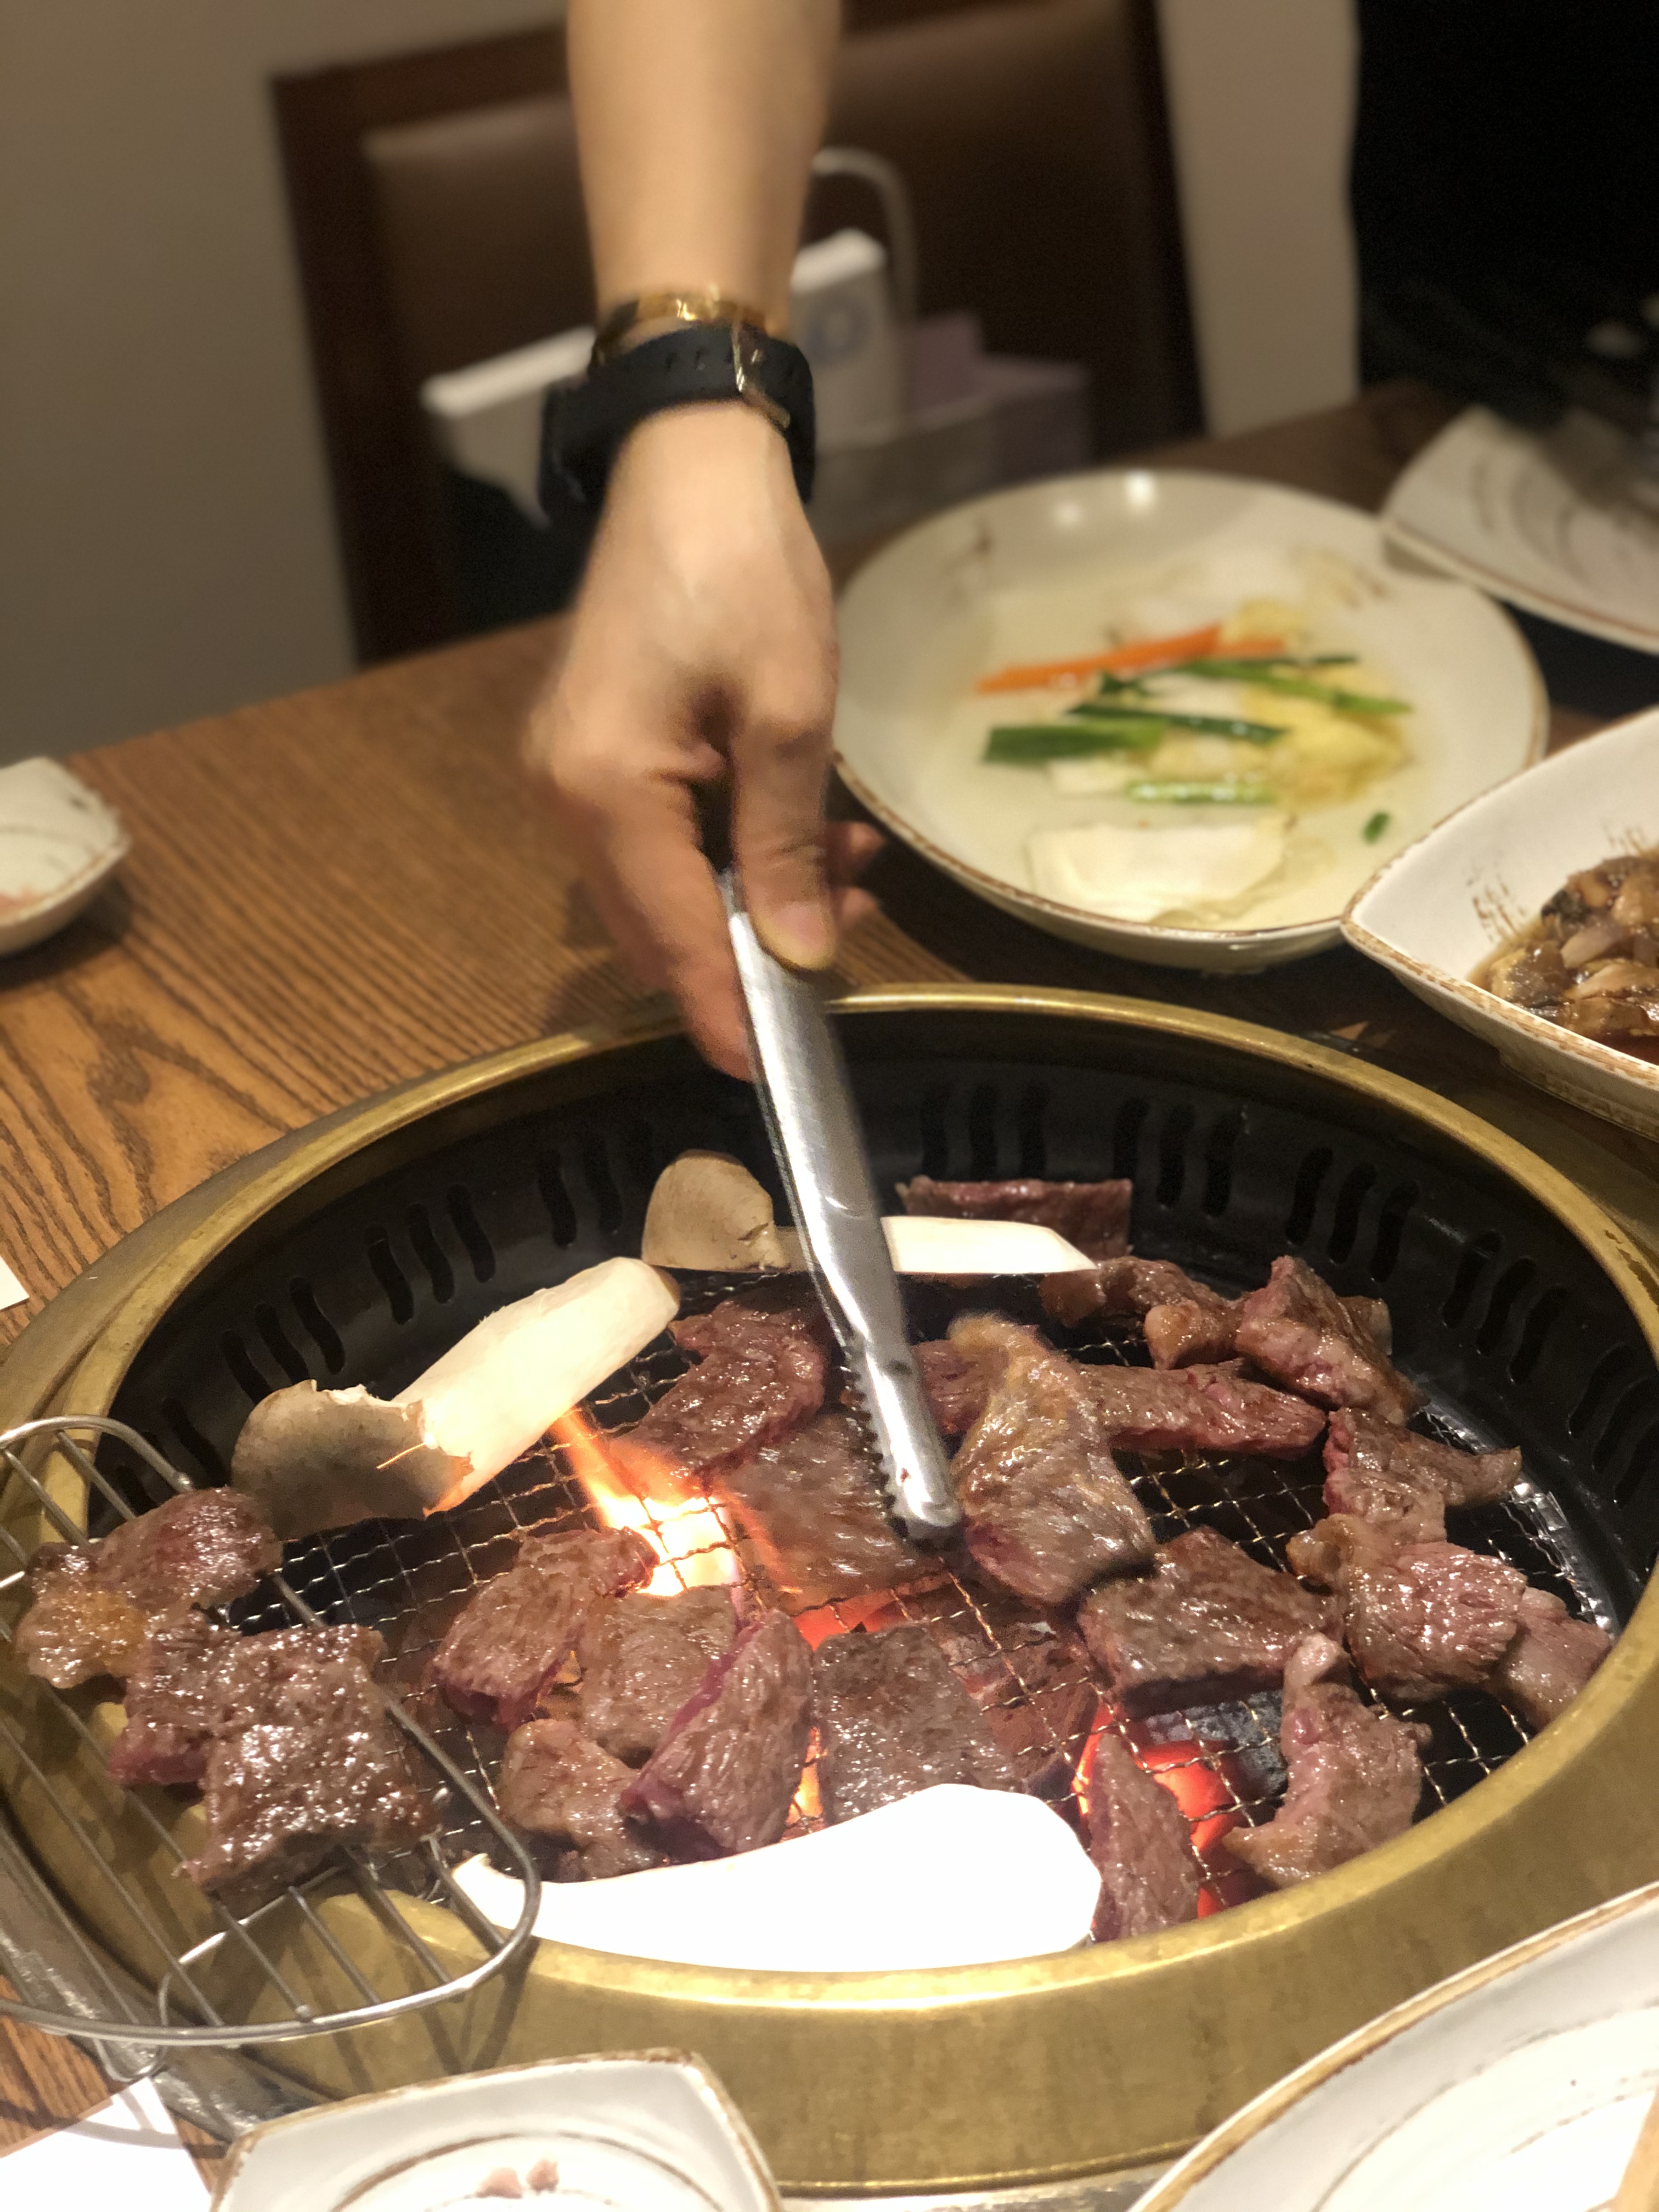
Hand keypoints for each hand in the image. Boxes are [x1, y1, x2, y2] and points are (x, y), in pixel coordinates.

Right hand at [526, 402, 878, 1076]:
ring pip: (664, 891)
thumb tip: (799, 957)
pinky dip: (728, 853)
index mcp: (604, 790)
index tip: (771, 1070)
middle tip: (855, 917)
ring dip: (754, 895)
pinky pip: (657, 844)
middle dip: (757, 946)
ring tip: (846, 860)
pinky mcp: (590, 758)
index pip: (673, 939)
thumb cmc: (744, 571)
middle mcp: (565, 798)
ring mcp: (568, 778)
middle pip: (659, 929)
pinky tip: (800, 826)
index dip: (726, 1009)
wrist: (688, 465)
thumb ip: (788, 846)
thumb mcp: (792, 715)